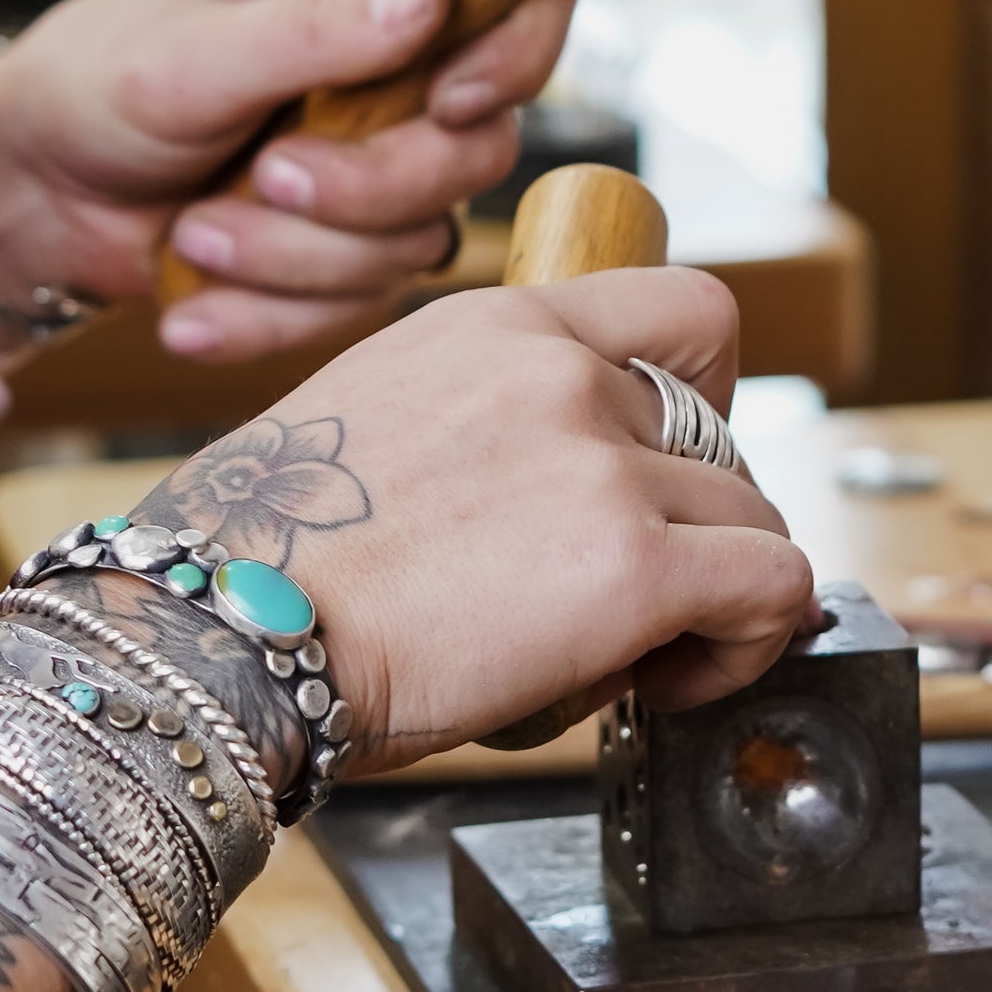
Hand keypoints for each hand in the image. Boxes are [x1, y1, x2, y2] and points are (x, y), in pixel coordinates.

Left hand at [0, 0, 575, 360]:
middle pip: (481, 145)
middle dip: (368, 187)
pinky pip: (357, 306)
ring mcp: (378, 163)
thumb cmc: (94, 81)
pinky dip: (266, 316)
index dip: (516, 52)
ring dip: (293, 258)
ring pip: (418, 240)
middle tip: (267, 177)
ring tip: (191, 234)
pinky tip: (190, 305)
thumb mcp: (189, 50)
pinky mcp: (344, 250)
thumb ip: (314, 30)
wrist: (28, 194)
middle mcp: (396, 66)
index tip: (446, 103)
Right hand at [124, 267, 812, 771]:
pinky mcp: (635, 568)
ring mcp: (604, 465)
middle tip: (632, 593)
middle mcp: (562, 373)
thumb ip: (479, 423)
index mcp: (498, 325)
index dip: (708, 395)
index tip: (675, 465)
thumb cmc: (258, 562)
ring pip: (752, 517)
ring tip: (637, 655)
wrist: (217, 628)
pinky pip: (773, 586)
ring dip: (715, 594)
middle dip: (693, 520)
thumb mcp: (372, 419)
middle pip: (723, 433)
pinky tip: (672, 680)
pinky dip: (750, 643)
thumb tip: (542, 499)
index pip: (686, 310)